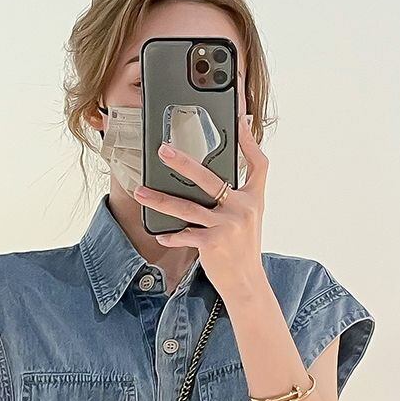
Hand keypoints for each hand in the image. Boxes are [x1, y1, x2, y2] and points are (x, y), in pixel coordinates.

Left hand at [131, 112, 269, 304]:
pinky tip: (161, 234)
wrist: (247, 282)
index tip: (240, 118)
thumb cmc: (244, 246)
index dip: (249, 140)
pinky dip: (171, 235)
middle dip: (183, 163)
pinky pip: (185, 234)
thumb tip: (219, 176)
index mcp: (253, 198)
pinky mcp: (212, 243)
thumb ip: (239, 193)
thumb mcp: (250, 216)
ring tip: (141, 192)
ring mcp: (227, 225)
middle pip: (209, 179)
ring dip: (160, 200)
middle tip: (162, 150)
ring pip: (187, 208)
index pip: (257, 162)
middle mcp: (242, 208)